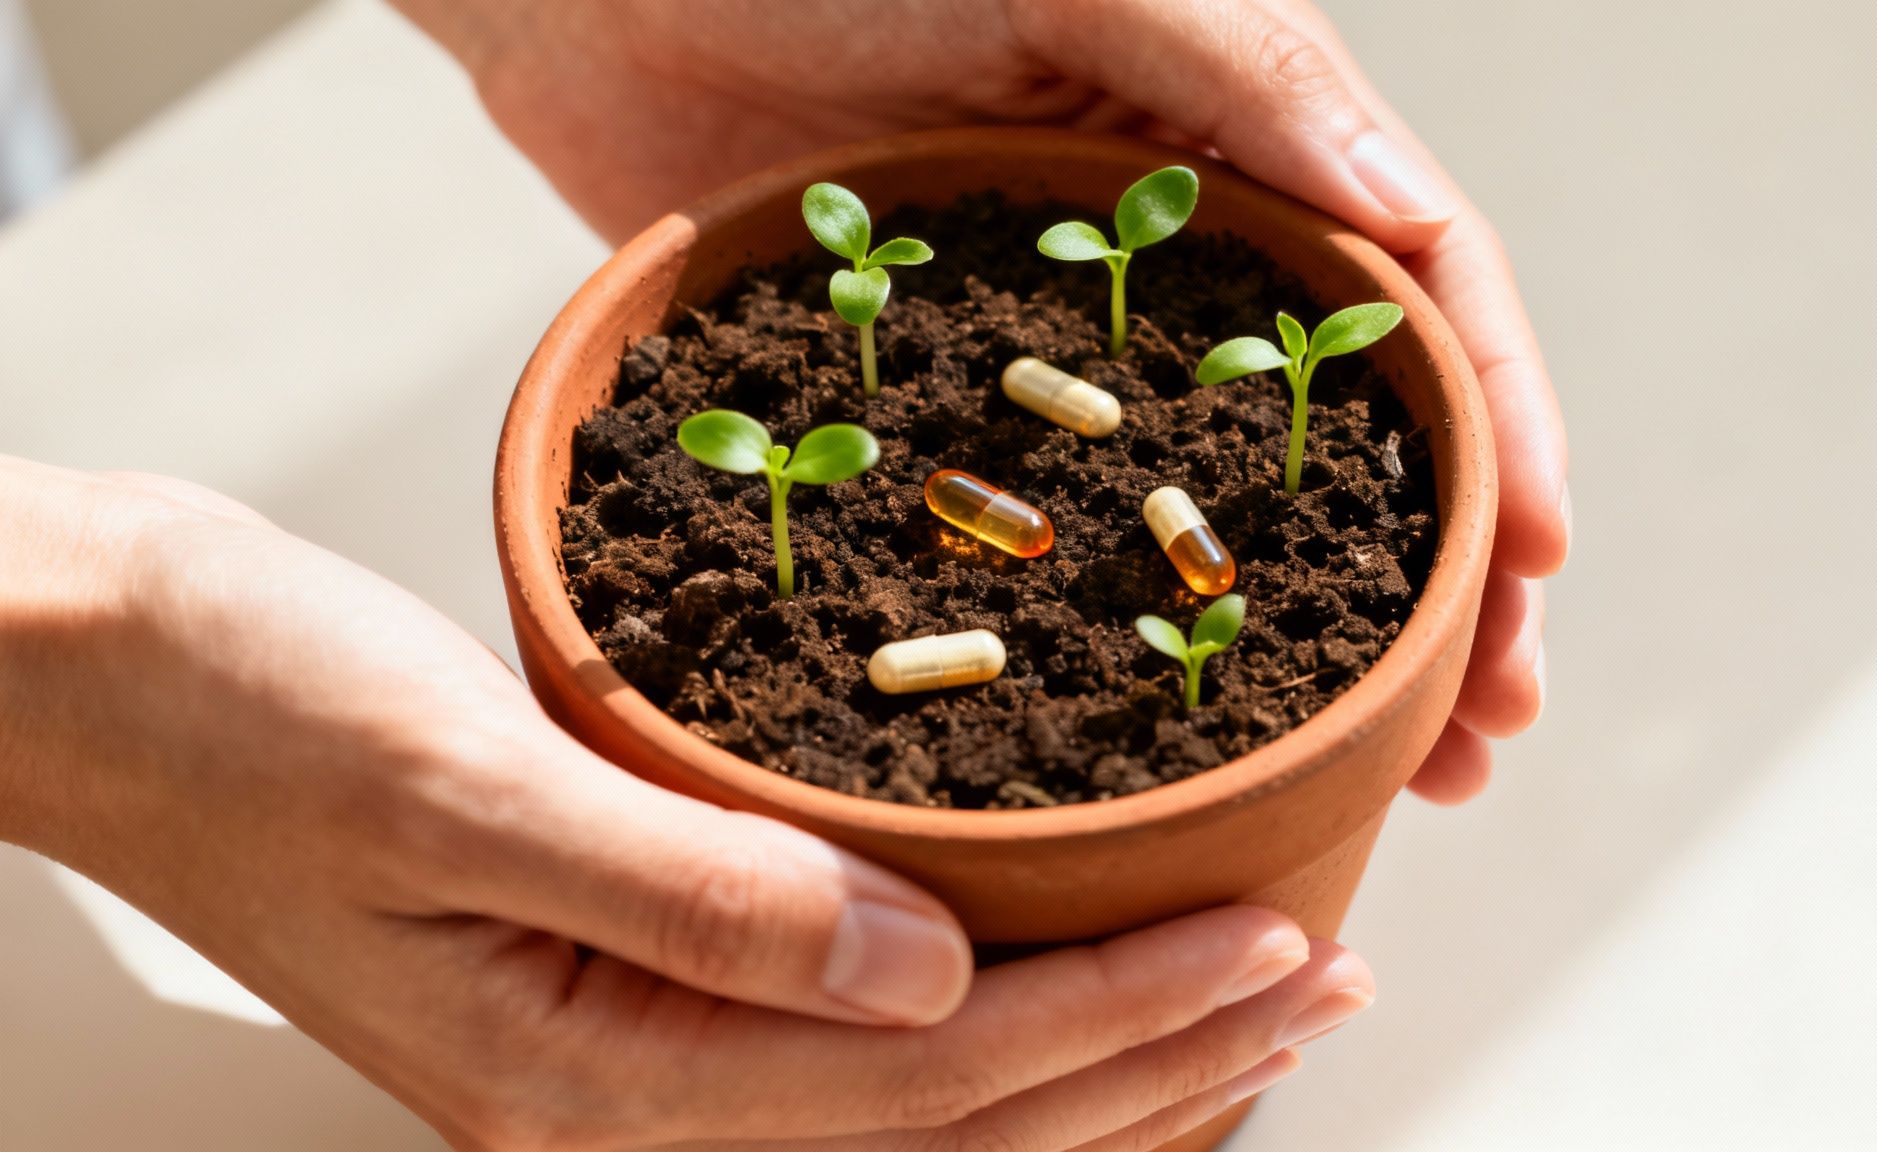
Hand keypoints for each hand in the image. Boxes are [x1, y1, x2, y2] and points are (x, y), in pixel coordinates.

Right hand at [0, 458, 1373, 1149]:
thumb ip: (697, 894)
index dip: (1124, 1016)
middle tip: (1322, 977)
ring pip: (920, 1122)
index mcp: (586, 1083)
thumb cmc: (242, 711)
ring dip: (1098, 1072)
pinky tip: (1061, 993)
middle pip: (953, 1130)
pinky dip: (985, 1044)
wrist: (103, 683)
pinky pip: (848, 1069)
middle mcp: (616, 1115)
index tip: (1279, 941)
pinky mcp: (615, 1008)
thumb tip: (927, 974)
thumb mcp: (455, 782)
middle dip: (1157, 1062)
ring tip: (1250, 1009)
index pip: (929, 1077)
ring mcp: (616, 1079)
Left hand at [397, 0, 1569, 802]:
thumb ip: (1235, 69)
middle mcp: (1168, 271)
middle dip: (1440, 593)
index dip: (1495, 430)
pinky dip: (1122, 643)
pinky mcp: (941, 417)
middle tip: (1486, 736)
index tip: (1534, 570)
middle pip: (1346, 447)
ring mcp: (1056, 358)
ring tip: (1390, 781)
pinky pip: (1054, 542)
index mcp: (1233, 154)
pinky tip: (1166, 743)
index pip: (1413, 299)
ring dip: (1314, 652)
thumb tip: (1404, 206)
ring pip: (1217, 519)